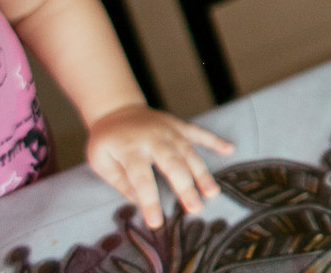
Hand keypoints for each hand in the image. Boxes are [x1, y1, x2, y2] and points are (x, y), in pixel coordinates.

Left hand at [86, 105, 234, 228]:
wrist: (116, 109)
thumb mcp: (100, 161)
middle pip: (172, 164)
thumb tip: (137, 201)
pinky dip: (215, 140)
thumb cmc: (107, 140)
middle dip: (185, 187)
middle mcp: (153, 139)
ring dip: (202, 172)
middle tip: (196, 208)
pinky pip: (199, 132)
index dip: (150, 201)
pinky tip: (230, 149)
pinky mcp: (179, 125)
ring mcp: (169, 131)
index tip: (157, 222)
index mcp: (130, 149)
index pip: (142, 178)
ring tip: (212, 192)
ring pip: (189, 152)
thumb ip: (119, 181)